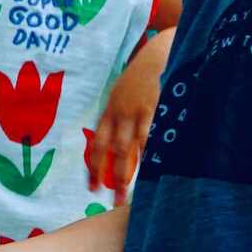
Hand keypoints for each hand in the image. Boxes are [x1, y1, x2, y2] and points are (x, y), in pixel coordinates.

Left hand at [86, 29, 171, 204]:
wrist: (159, 51)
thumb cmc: (142, 74)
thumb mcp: (123, 92)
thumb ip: (120, 116)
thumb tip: (120, 144)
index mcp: (110, 110)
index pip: (98, 143)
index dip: (94, 166)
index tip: (91, 188)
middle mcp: (122, 112)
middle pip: (116, 150)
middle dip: (113, 177)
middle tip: (112, 200)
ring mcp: (140, 111)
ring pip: (134, 148)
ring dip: (132, 172)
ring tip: (132, 193)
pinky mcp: (158, 108)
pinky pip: (154, 136)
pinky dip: (153, 154)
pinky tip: (155, 170)